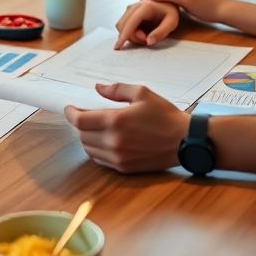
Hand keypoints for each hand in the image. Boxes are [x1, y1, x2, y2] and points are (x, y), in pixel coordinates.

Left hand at [65, 82, 188, 172]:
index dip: (70, 113)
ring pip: (89, 149)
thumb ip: (116, 90)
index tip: (69, 108)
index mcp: (115, 121)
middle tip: (84, 115)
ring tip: (93, 128)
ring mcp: (118, 157)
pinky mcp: (124, 168)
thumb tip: (98, 88)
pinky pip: (100, 160)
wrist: (185, 140)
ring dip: (86, 138)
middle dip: (79, 124)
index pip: (80, 120)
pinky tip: (103, 141)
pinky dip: (96, 150)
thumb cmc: (165, 115)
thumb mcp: (142, 93)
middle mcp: (113, 141)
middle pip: (82, 135)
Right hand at [115, 0, 180, 48]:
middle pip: (124, 26)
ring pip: (122, 27)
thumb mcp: (172, 23)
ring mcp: (130, 8)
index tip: (117, 47)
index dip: (124, 36)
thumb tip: (148, 42)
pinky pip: (124, 26)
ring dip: (133, 36)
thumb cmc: (171, 12)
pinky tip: (142, 32)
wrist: (168, 1)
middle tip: (149, 39)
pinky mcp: (128, 12)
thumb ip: (161, 33)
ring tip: (148, 35)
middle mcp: (134, 6)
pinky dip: (131, 32)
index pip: (130, 23)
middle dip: (134, 38)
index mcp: (145, 7)